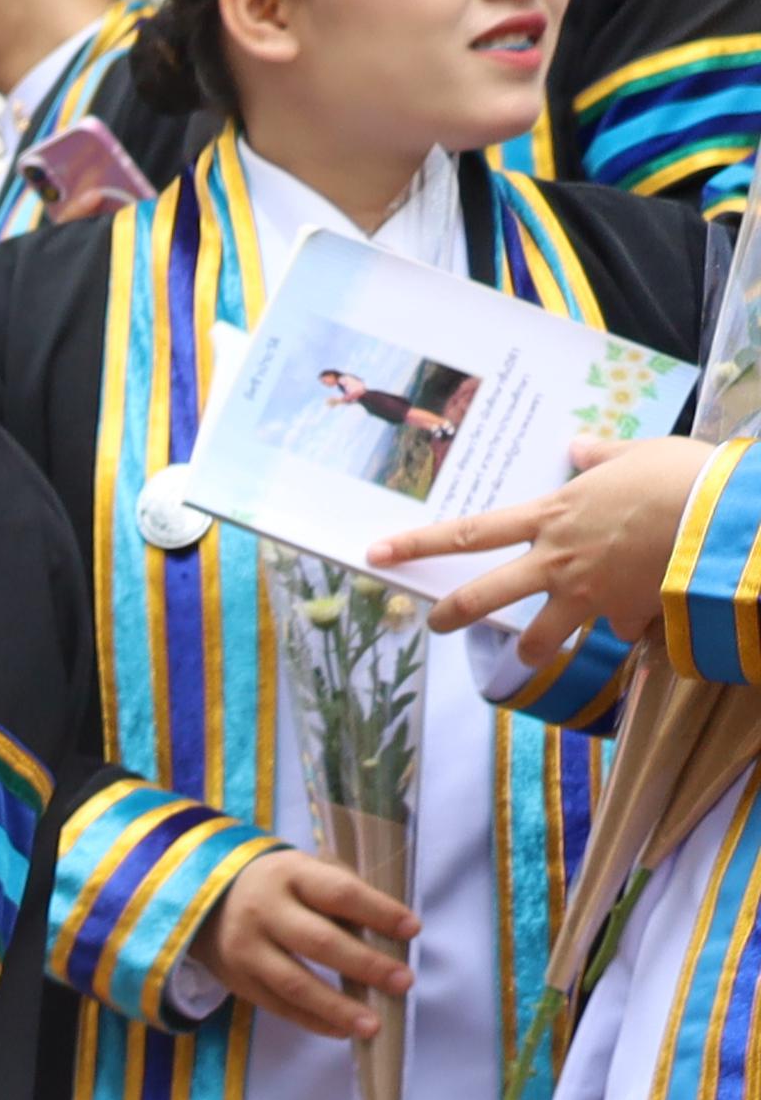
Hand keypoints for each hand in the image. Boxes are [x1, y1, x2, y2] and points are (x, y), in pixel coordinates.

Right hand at [190, 840, 412, 1040]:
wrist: (206, 901)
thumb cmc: (280, 887)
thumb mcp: (306, 873)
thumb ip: (342, 896)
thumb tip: (389, 938)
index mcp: (289, 875)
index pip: (339, 894)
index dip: (378, 912)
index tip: (412, 929)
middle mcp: (263, 911)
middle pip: (319, 942)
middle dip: (366, 964)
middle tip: (403, 981)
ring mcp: (246, 948)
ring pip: (295, 983)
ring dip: (338, 1007)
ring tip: (374, 1025)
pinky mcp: (237, 979)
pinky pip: (278, 1005)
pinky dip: (313, 1020)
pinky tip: (343, 1030)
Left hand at [377, 434, 708, 686]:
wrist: (721, 519)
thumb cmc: (680, 476)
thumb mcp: (635, 454)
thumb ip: (600, 455)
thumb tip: (578, 446)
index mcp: (550, 516)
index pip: (467, 532)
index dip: (417, 545)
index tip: (377, 555)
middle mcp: (555, 561)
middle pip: (482, 597)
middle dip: (451, 615)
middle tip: (435, 624)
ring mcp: (586, 596)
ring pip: (537, 639)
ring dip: (531, 649)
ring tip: (530, 653)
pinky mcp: (623, 619)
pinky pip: (616, 636)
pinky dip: (624, 634)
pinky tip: (636, 630)